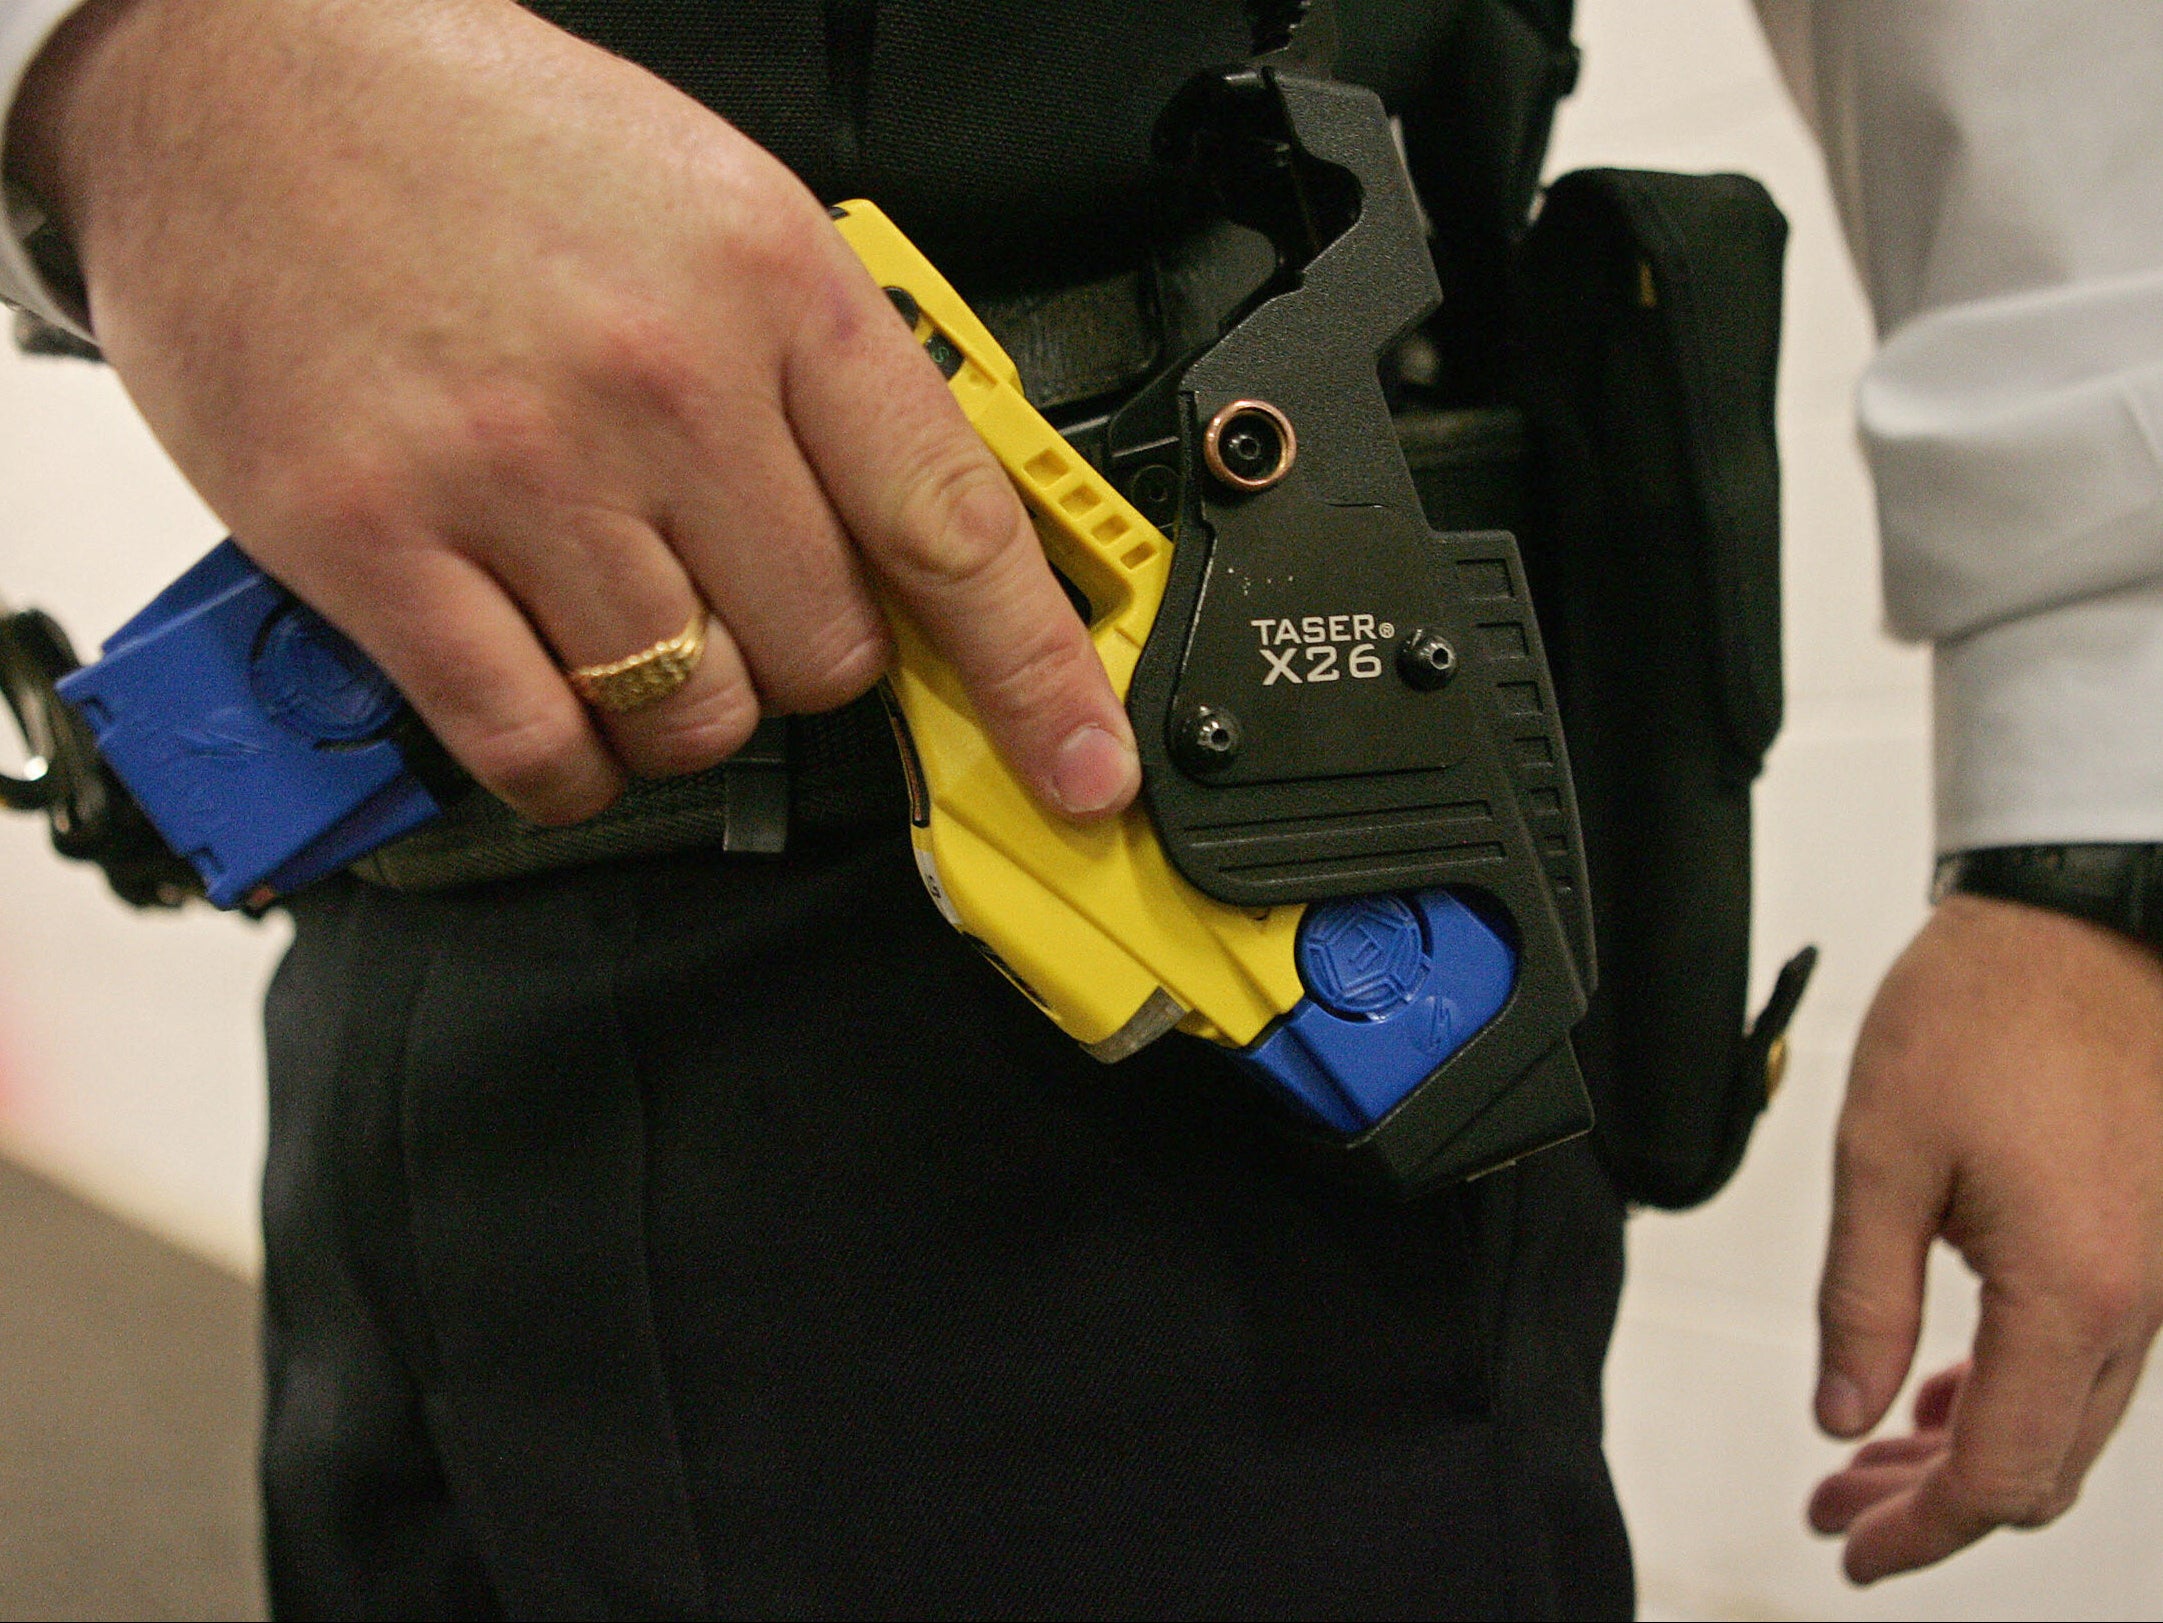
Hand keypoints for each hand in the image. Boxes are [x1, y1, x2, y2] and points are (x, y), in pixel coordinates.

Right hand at [7, 0, 1139, 823]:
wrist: (239, 66)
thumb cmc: (485, 141)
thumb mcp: (716, 211)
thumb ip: (823, 382)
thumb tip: (916, 548)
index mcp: (773, 287)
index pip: (954, 527)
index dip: (1037, 675)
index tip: (1084, 766)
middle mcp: (662, 385)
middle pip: (826, 652)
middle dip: (806, 657)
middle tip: (742, 598)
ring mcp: (517, 471)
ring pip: (695, 716)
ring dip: (685, 710)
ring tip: (629, 626)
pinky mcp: (375, 543)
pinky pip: (534, 746)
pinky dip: (568, 765)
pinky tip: (556, 708)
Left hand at [1810, 893, 2162, 1581]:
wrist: (2085, 916)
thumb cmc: (1990, 1006)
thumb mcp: (1881, 1155)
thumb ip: (1862, 1300)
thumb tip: (1843, 1412)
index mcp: (2073, 1290)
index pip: (2000, 1472)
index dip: (1919, 1527)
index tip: (1853, 1544)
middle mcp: (2139, 1300)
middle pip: (2041, 1463)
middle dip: (1934, 1502)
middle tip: (1839, 1510)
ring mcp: (2157, 1272)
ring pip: (2066, 1414)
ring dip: (1971, 1446)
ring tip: (1870, 1457)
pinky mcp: (2150, 1237)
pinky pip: (2088, 1353)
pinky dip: (2013, 1387)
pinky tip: (1944, 1389)